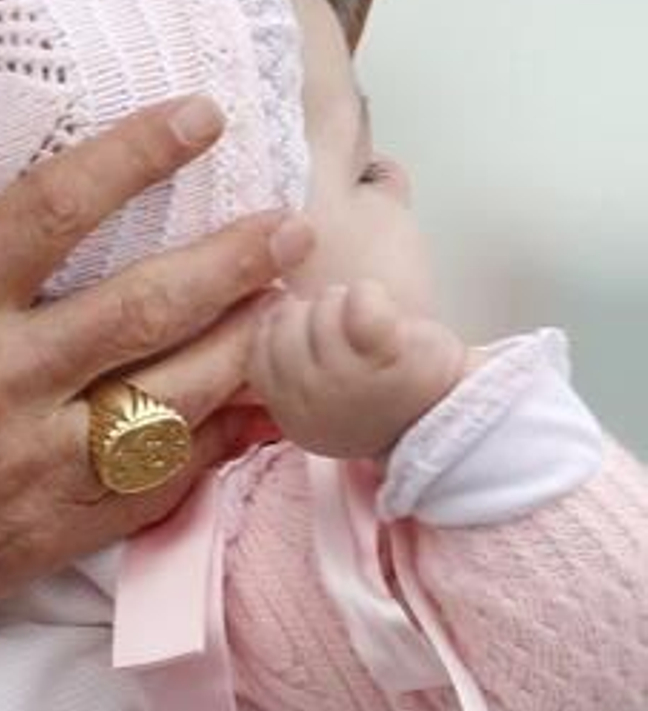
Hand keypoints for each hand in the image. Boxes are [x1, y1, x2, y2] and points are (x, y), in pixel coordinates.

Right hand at [0, 53, 313, 637]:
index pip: (55, 210)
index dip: (137, 153)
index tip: (199, 118)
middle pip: (146, 305)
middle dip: (234, 259)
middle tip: (291, 221)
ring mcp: (29, 467)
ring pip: (171, 399)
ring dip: (242, 345)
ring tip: (292, 304)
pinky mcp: (44, 536)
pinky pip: (152, 486)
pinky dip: (212, 448)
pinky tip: (249, 415)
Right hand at [249, 280, 467, 458]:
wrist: (454, 414)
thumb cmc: (384, 395)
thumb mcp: (314, 391)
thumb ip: (279, 360)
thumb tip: (256, 304)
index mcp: (284, 410)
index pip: (258, 343)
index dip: (291, 329)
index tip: (322, 341)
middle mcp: (305, 400)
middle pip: (286, 318)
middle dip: (316, 315)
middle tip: (352, 337)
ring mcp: (343, 379)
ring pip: (321, 305)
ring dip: (347, 305)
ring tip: (373, 333)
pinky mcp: (383, 355)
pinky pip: (360, 299)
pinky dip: (375, 296)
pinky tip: (390, 319)